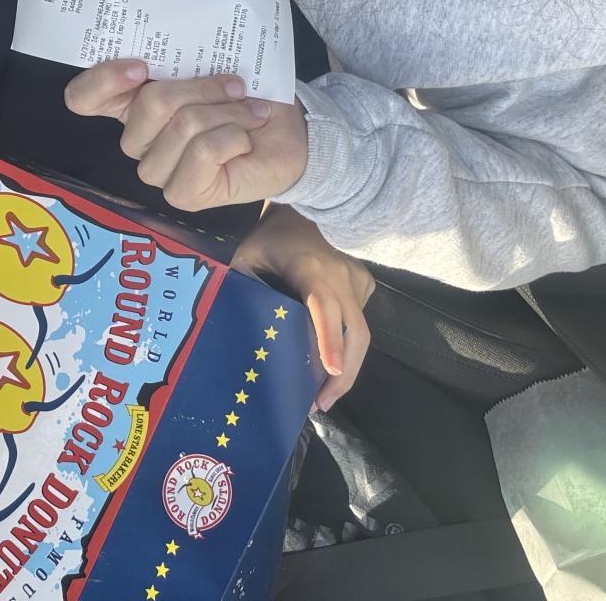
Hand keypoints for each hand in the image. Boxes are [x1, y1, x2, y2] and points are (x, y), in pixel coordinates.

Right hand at [64, 59, 309, 210]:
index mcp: (131, 105)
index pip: (82, 98)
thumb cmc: (247, 98)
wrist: (289, 134)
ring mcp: (157, 171)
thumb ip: (180, 60)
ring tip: (251, 113)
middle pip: (150, 103)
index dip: (103, 79)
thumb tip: (167, 51)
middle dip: (203, 87)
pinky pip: (202, 151)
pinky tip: (245, 140)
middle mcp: (137, 141)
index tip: (142, 65)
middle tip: (236, 86)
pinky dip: (233, 136)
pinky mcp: (182, 194)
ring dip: (227, 111)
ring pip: (183, 125)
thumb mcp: (212, 66)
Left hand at [232, 206, 374, 411]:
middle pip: (354, 332)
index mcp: (309, 267)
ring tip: (324, 394)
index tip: (330, 370)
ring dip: (347, 365)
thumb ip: (244, 290)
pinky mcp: (364, 282)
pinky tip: (329, 359)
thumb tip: (241, 332)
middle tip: (321, 404)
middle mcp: (340, 275)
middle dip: (343, 374)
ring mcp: (357, 279)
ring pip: (360, 331)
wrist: (308, 201)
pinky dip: (347, 343)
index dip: (329, 338)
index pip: (324, 306)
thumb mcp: (246, 258)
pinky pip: (358, 319)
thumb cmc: (269, 234)